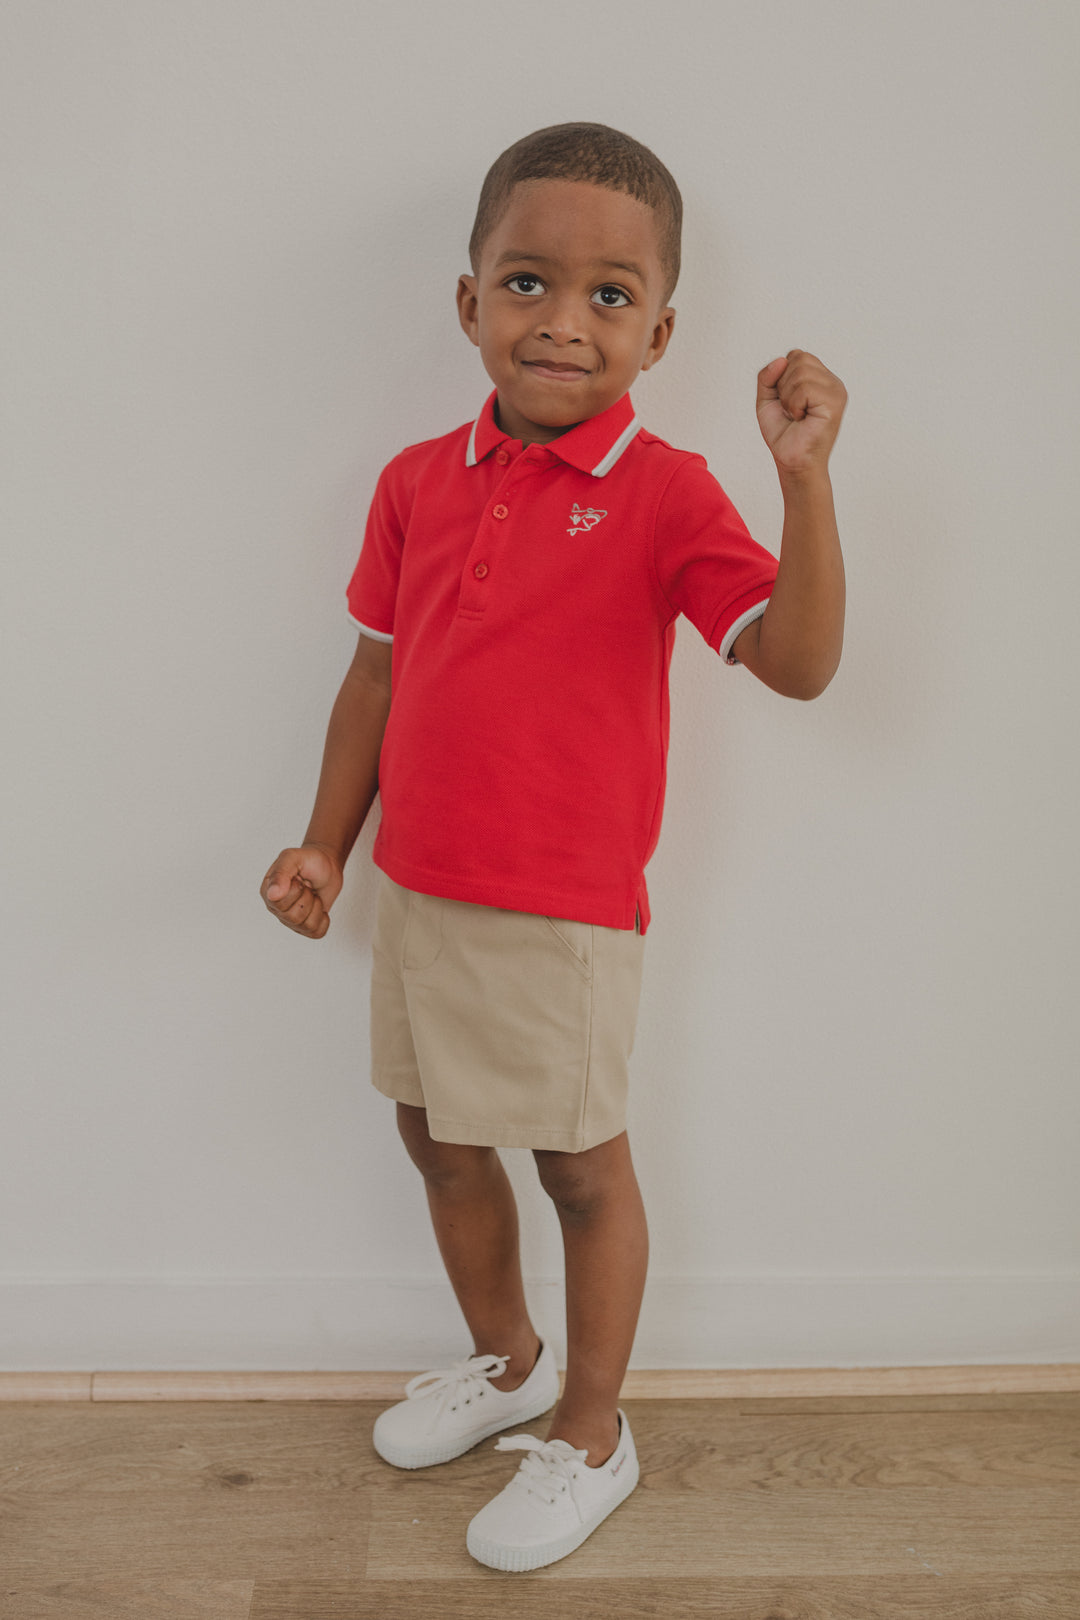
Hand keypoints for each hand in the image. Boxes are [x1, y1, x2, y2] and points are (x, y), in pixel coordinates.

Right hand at [261, 844, 342, 938]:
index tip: (298, 879)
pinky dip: (324, 919)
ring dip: (317, 907)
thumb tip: (272, 894)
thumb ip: (281, 872)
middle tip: (307, 886)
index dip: (296, 891)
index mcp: (268, 892)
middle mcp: (277, 908)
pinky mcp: (306, 927)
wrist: (328, 865)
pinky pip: (316, 933)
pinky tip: (320, 907)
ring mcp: (291, 920)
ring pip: (306, 926)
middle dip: (307, 898)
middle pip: (293, 917)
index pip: (279, 904)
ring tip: (312, 894)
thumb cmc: (309, 860)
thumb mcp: (293, 857)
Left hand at [757, 350, 846, 475]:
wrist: (792, 461)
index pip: (796, 355)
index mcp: (820, 378)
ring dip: (788, 397)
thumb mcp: (767, 400)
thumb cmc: (783, 434)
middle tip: (791, 409)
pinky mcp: (835, 402)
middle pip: (798, 357)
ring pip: (800, 372)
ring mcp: (836, 390)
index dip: (781, 377)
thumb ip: (767, 376)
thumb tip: (781, 359)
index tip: (786, 402)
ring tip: (797, 415)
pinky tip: (802, 419)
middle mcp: (831, 381)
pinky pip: (805, 388)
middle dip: (784, 385)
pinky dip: (794, 405)